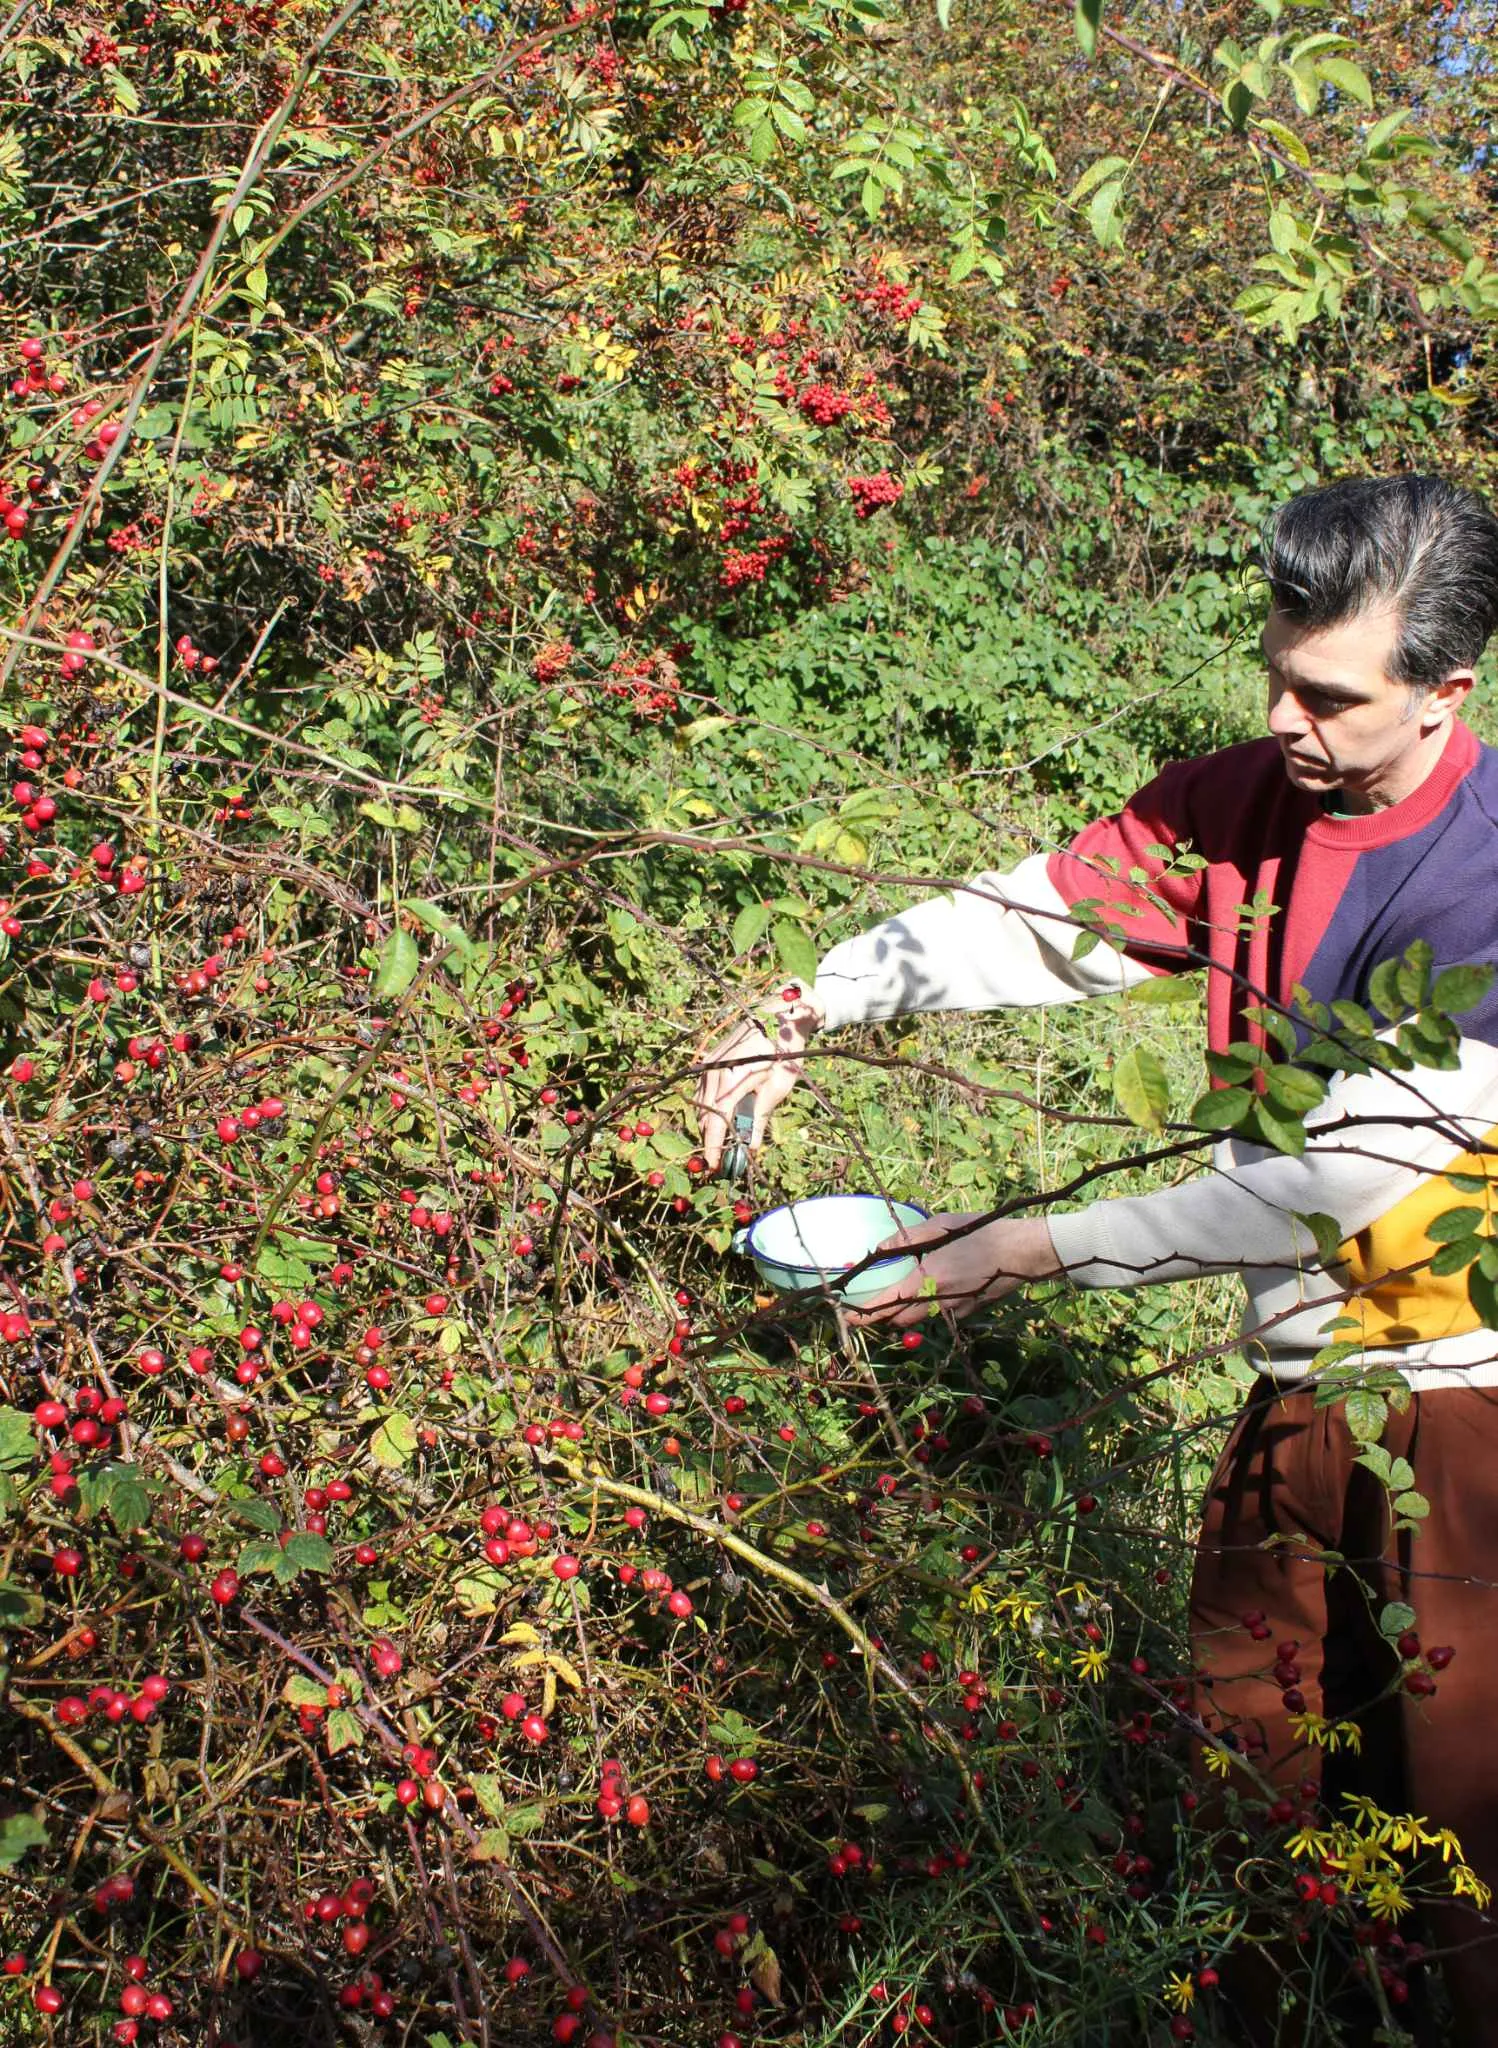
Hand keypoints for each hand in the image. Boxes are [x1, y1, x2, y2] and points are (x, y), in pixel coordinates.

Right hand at [694, 997, 821, 1170]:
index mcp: (732, 1076)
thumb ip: (761, 1116)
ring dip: (709, 1126)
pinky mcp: (708, 1061)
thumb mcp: (779, 1086)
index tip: (714, 1167)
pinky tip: (718, 1121)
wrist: (778, 1015)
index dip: (713, 1146)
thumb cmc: (784, 1050)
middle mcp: (714, 1070)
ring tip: (721, 1145)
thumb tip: (749, 1147)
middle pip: (705, 1114)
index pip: (717, 1119)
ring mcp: (708, 1064)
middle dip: (711, 1140)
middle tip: (720, 1161)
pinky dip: (707, 1110)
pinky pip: (701, 1092)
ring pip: (700, 1105)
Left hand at [845, 1211, 1062, 1330]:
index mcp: (929, 1278)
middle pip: (899, 1319)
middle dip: (881, 1314)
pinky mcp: (968, 1313)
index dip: (863, 1314)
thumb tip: (881, 1247)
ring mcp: (954, 1311)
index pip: (886, 1304)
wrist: (1024, 1253)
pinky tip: (933, 1287)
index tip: (845, 1315)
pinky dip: (927, 1306)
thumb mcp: (943, 1225)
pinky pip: (938, 1315)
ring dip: (903, 1311)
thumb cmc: (984, 1232)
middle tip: (869, 1301)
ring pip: (917, 1319)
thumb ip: (909, 1237)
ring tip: (896, 1292)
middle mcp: (938, 1301)